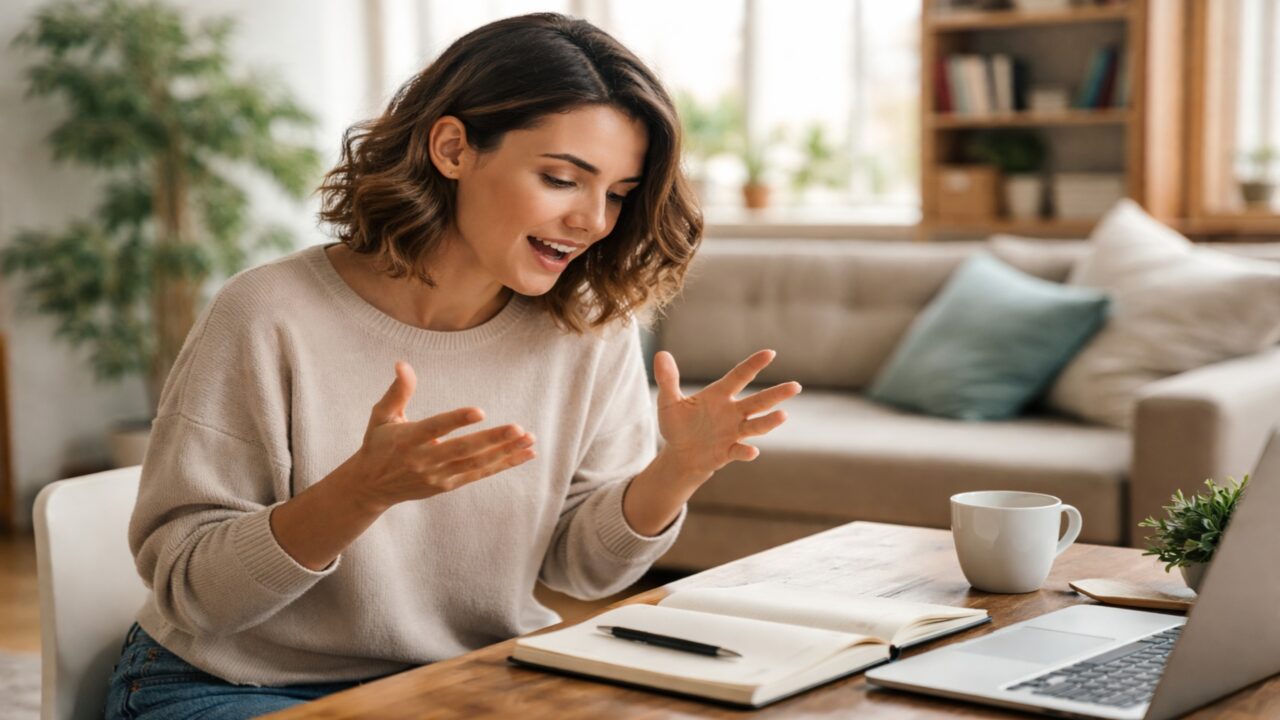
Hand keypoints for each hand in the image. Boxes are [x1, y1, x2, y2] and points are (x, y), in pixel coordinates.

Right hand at [349, 361, 536, 511]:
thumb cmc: (378, 444)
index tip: (480, 411)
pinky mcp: (447, 485)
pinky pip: (480, 473)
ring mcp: (438, 476)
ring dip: (506, 452)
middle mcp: (424, 460)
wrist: (370, 486)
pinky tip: (525, 454)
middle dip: (493, 439)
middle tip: (519, 428)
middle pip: (463, 450)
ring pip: (476, 463)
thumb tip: (403, 363)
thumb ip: (398, 391)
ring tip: (529, 439)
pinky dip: (504, 464)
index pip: (435, 428)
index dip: (457, 420)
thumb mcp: (381, 415)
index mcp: (408, 439)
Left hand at [652, 349, 800, 477]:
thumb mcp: (669, 402)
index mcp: (719, 395)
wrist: (680, 455)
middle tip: (796, 386)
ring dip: (769, 421)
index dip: (754, 365)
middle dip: (777, 394)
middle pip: (758, 401)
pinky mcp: (728, 451)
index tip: (770, 353)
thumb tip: (661, 354)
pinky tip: (752, 451)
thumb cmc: (677, 425)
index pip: (740, 376)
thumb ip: (668, 379)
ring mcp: (733, 432)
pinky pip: (740, 450)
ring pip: (756, 425)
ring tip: (783, 415)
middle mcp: (732, 412)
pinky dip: (746, 451)